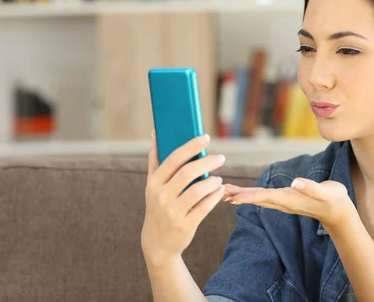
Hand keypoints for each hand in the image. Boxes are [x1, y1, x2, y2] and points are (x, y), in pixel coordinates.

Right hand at [141, 132, 225, 266]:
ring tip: (218, 178)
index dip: (190, 146)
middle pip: (188, 173)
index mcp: (154, 183)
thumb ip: (155, 159)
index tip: (206, 137)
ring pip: (198, 190)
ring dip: (213, 181)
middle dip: (207, 162)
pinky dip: (215, 197)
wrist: (158, 242)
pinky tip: (220, 190)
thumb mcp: (152, 185)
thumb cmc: (158, 206)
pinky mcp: (185, 225)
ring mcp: (173, 212)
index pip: (173, 159)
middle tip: (221, 158)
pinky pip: (204, 207)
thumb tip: (156, 132)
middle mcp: (161, 196)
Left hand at [223, 177, 354, 230]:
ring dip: (241, 196)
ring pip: (257, 199)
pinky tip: (242, 195)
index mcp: (289, 199)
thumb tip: (295, 182)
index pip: (264, 197)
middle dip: (237, 195)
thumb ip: (310, 187)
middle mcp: (283, 202)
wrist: (338, 212)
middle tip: (218, 191)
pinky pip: (263, 198)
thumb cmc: (333, 199)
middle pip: (256, 199)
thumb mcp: (325, 192)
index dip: (247, 196)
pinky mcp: (285, 200)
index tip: (231, 196)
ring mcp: (283, 203)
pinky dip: (250, 195)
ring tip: (224, 193)